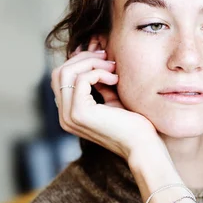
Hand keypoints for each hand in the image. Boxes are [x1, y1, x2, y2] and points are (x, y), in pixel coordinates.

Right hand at [51, 38, 161, 160]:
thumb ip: (99, 84)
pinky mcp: (79, 112)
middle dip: (84, 59)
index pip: (61, 78)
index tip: (104, 57)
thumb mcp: (112, 99)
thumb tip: (94, 60)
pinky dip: (99, 72)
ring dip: (91, 63)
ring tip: (113, 68)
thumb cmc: (133, 124)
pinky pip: (81, 79)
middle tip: (108, 58)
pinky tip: (115, 79)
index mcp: (69, 114)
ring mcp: (69, 116)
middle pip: (60, 72)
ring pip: (66, 72)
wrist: (143, 145)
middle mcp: (64, 117)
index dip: (80, 63)